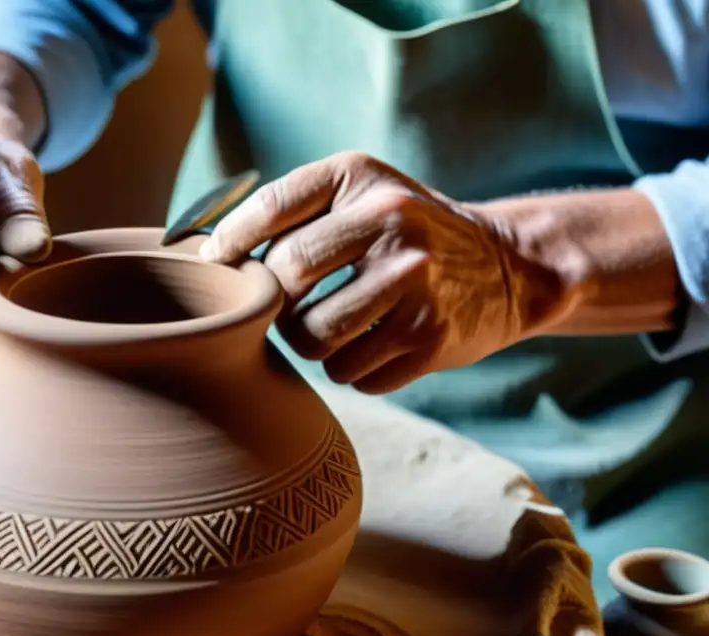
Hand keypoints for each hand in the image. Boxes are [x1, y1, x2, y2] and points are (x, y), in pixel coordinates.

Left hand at [199, 151, 557, 393]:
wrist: (508, 267)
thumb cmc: (408, 233)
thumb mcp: (363, 195)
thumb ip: (295, 212)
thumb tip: (207, 254)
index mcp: (361, 179)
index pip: (271, 207)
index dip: (230, 242)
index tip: (213, 266)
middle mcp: (392, 222)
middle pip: (286, 278)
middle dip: (275, 303)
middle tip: (291, 307)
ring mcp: (414, 283)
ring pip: (313, 338)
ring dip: (310, 345)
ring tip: (332, 330)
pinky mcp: (430, 338)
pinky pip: (352, 374)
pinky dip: (351, 370)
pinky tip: (374, 346)